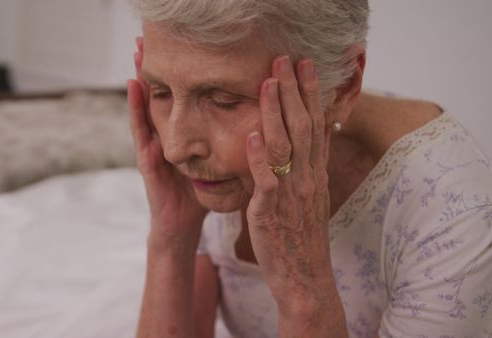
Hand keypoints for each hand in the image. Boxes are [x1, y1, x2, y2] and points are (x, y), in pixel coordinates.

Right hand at [128, 37, 207, 249]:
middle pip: (160, 99)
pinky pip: (141, 131)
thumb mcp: (212, 165)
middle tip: (148, 37)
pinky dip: (137, 109)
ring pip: (147, 107)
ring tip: (137, 52)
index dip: (178, 78)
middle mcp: (163, 138)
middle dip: (155, 69)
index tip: (180, 47)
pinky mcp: (148, 162)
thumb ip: (224, 146)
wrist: (181, 225)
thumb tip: (255, 125)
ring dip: (141, 79)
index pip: (179, 101)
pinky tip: (135, 88)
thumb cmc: (198, 194)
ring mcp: (153, 147)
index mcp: (180, 138)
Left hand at [245, 56, 338, 315]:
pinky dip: (259, 156)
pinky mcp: (271, 209)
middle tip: (285, 60)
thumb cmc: (302, 238)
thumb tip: (306, 148)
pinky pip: (266, 178)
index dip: (310, 95)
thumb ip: (306, 172)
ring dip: (276, 112)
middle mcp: (307, 178)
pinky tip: (252, 133)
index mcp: (315, 174)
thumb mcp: (311, 199)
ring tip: (268, 83)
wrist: (305, 276)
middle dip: (294, 91)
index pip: (315, 125)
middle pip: (302, 126)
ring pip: (285, 145)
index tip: (306, 67)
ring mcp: (291, 192)